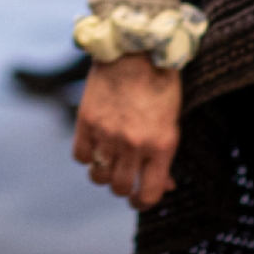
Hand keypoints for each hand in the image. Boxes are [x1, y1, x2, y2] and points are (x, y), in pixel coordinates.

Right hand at [72, 54, 182, 207]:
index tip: (139, 199)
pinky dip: (86, 156)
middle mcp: (133, 145)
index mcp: (161, 147)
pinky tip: (94, 147)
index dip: (142, 202)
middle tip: (123, 179)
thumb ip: (165, 157)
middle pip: (119, 188)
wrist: (135, 51)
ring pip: (98, 176)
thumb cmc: (161, 88)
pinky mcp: (86, 120)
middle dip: (122, 188)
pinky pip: (80, 156)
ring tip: (107, 164)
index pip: (148, 195)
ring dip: (103, 175)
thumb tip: (164, 185)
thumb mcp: (172, 125)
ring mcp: (107, 133)